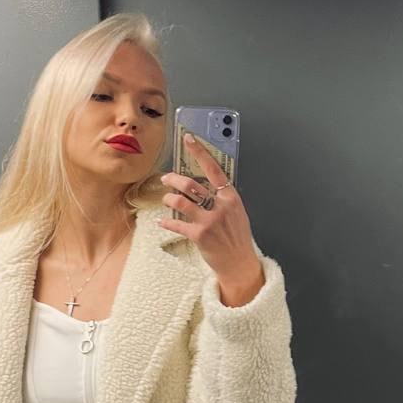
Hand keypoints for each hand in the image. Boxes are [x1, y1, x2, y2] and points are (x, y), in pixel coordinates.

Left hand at [158, 133, 261, 287]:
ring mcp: (209, 221)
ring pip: (181, 201)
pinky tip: (163, 221)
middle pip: (191, 184)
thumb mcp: (237, 213)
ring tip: (165, 198)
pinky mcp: (199, 235)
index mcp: (231, 197)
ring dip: (169, 198)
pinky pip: (177, 223)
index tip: (189, 140)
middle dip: (173, 179)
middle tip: (166, 178)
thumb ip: (223, 198)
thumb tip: (205, 185)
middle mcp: (220, 207)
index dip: (200, 152)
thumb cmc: (237, 238)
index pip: (214, 169)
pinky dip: (167, 222)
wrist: (239, 263)